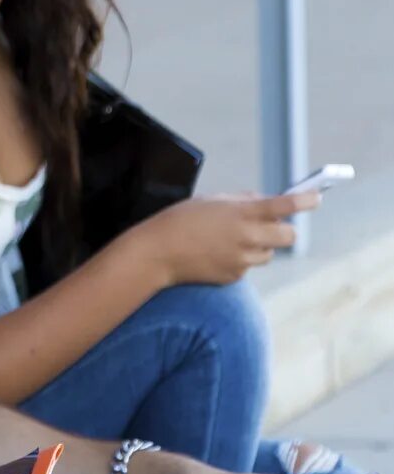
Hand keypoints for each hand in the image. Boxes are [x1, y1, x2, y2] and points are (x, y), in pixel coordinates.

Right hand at [129, 193, 317, 286]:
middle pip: (288, 235)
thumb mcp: (210, 201)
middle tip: (272, 224)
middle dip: (284, 229)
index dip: (304, 201)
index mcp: (241, 213)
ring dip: (259, 245)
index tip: (315, 198)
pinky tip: (216, 254)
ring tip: (230, 240)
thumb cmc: (179, 221)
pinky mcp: (234, 276)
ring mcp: (242, 259)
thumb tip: (263, 201)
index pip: (284, 205)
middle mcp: (247, 237)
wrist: (157, 253)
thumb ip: (240, 200)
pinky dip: (239, 259)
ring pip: (268, 253)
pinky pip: (247, 266)